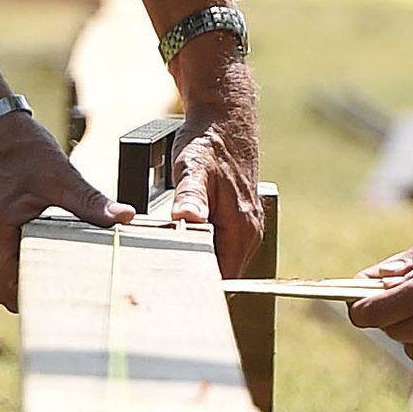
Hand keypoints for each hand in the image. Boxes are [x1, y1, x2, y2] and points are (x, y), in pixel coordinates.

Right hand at [0, 110, 129, 310]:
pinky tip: (42, 256)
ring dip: (24, 277)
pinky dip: (17, 263)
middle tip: (69, 291)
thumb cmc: (22, 149)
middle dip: (33, 291)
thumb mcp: (60, 176)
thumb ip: (90, 202)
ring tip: (58, 276)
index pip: (9, 288)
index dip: (35, 298)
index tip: (64, 299)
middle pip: (4, 288)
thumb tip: (123, 216)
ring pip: (0, 276)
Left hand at [164, 95, 264, 274]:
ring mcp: (249, 229)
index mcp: (241, 228)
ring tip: (169, 270)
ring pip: (223, 262)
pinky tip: (184, 248)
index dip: (197, 285)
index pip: (222, 276)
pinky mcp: (242, 222)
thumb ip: (190, 197)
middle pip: (223, 274)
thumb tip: (186, 219)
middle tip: (162, 284)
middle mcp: (250, 234)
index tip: (171, 289)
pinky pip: (224, 249)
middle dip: (196, 280)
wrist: (226, 121)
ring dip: (199, 265)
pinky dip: (205, 251)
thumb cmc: (208, 144)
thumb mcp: (192, 168)